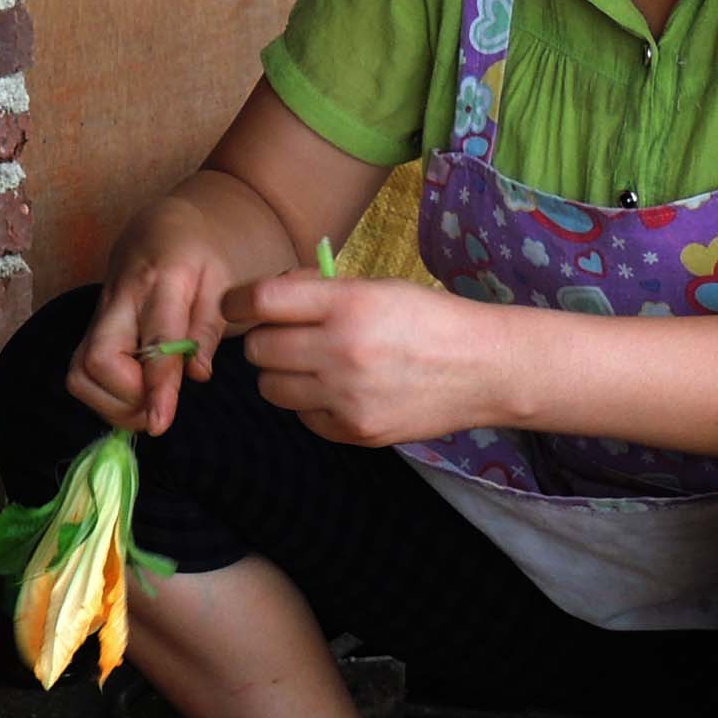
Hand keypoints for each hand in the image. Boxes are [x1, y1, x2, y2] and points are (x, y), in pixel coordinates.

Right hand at [67, 196, 239, 435]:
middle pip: (97, 360)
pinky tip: (135, 392)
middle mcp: (120, 296)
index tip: (160, 422)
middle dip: (126, 399)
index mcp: (163, 279)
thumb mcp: (225, 283)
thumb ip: (208, 330)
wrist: (168, 223)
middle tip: (159, 407)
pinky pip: (81, 372)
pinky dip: (104, 396)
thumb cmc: (204, 252)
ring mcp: (99, 313)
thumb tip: (196, 375)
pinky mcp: (90, 327)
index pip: (154, 341)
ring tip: (148, 402)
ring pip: (80, 372)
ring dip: (112, 403)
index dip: (156, 386)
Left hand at [224, 272, 511, 445]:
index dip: (237, 302)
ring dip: (281, 375)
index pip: (262, 302)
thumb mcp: (378, 287)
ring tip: (311, 365)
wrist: (484, 368)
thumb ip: (319, 291)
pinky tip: (338, 391)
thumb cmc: (428, 318)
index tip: (234, 305)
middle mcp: (342, 351)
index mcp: (348, 304)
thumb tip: (263, 296)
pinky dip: (310, 404)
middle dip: (264, 340)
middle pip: (258, 349)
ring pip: (270, 388)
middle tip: (285, 337)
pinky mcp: (355, 430)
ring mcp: (347, 397)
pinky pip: (302, 417)